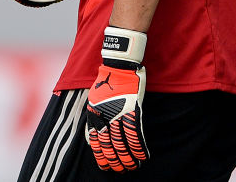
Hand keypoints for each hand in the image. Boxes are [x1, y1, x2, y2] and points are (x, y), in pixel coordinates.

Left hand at [84, 27, 148, 171]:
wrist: (118, 66)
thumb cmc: (107, 81)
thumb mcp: (94, 99)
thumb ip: (95, 117)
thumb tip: (93, 135)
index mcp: (94, 115)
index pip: (95, 142)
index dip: (101, 157)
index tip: (106, 167)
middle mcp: (104, 117)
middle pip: (109, 146)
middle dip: (115, 161)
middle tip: (120, 170)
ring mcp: (118, 115)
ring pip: (123, 143)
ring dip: (128, 158)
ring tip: (133, 167)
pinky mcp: (132, 111)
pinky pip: (135, 134)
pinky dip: (139, 147)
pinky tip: (143, 156)